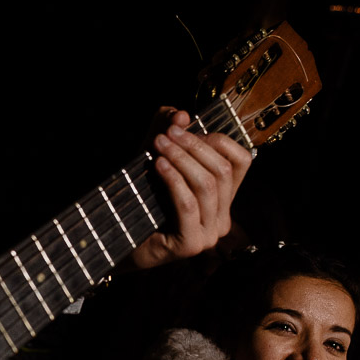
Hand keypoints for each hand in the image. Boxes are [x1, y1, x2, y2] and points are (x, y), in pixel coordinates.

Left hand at [131, 109, 251, 268]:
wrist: (118, 241)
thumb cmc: (140, 200)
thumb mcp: (157, 159)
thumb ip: (169, 133)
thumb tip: (182, 115)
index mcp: (223, 200)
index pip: (241, 161)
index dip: (218, 140)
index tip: (187, 129)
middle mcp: (222, 218)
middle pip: (222, 170)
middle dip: (193, 146)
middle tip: (167, 133)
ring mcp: (209, 235)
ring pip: (207, 185)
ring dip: (181, 159)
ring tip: (158, 145)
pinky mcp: (191, 244)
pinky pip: (188, 204)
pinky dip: (173, 180)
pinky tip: (158, 165)